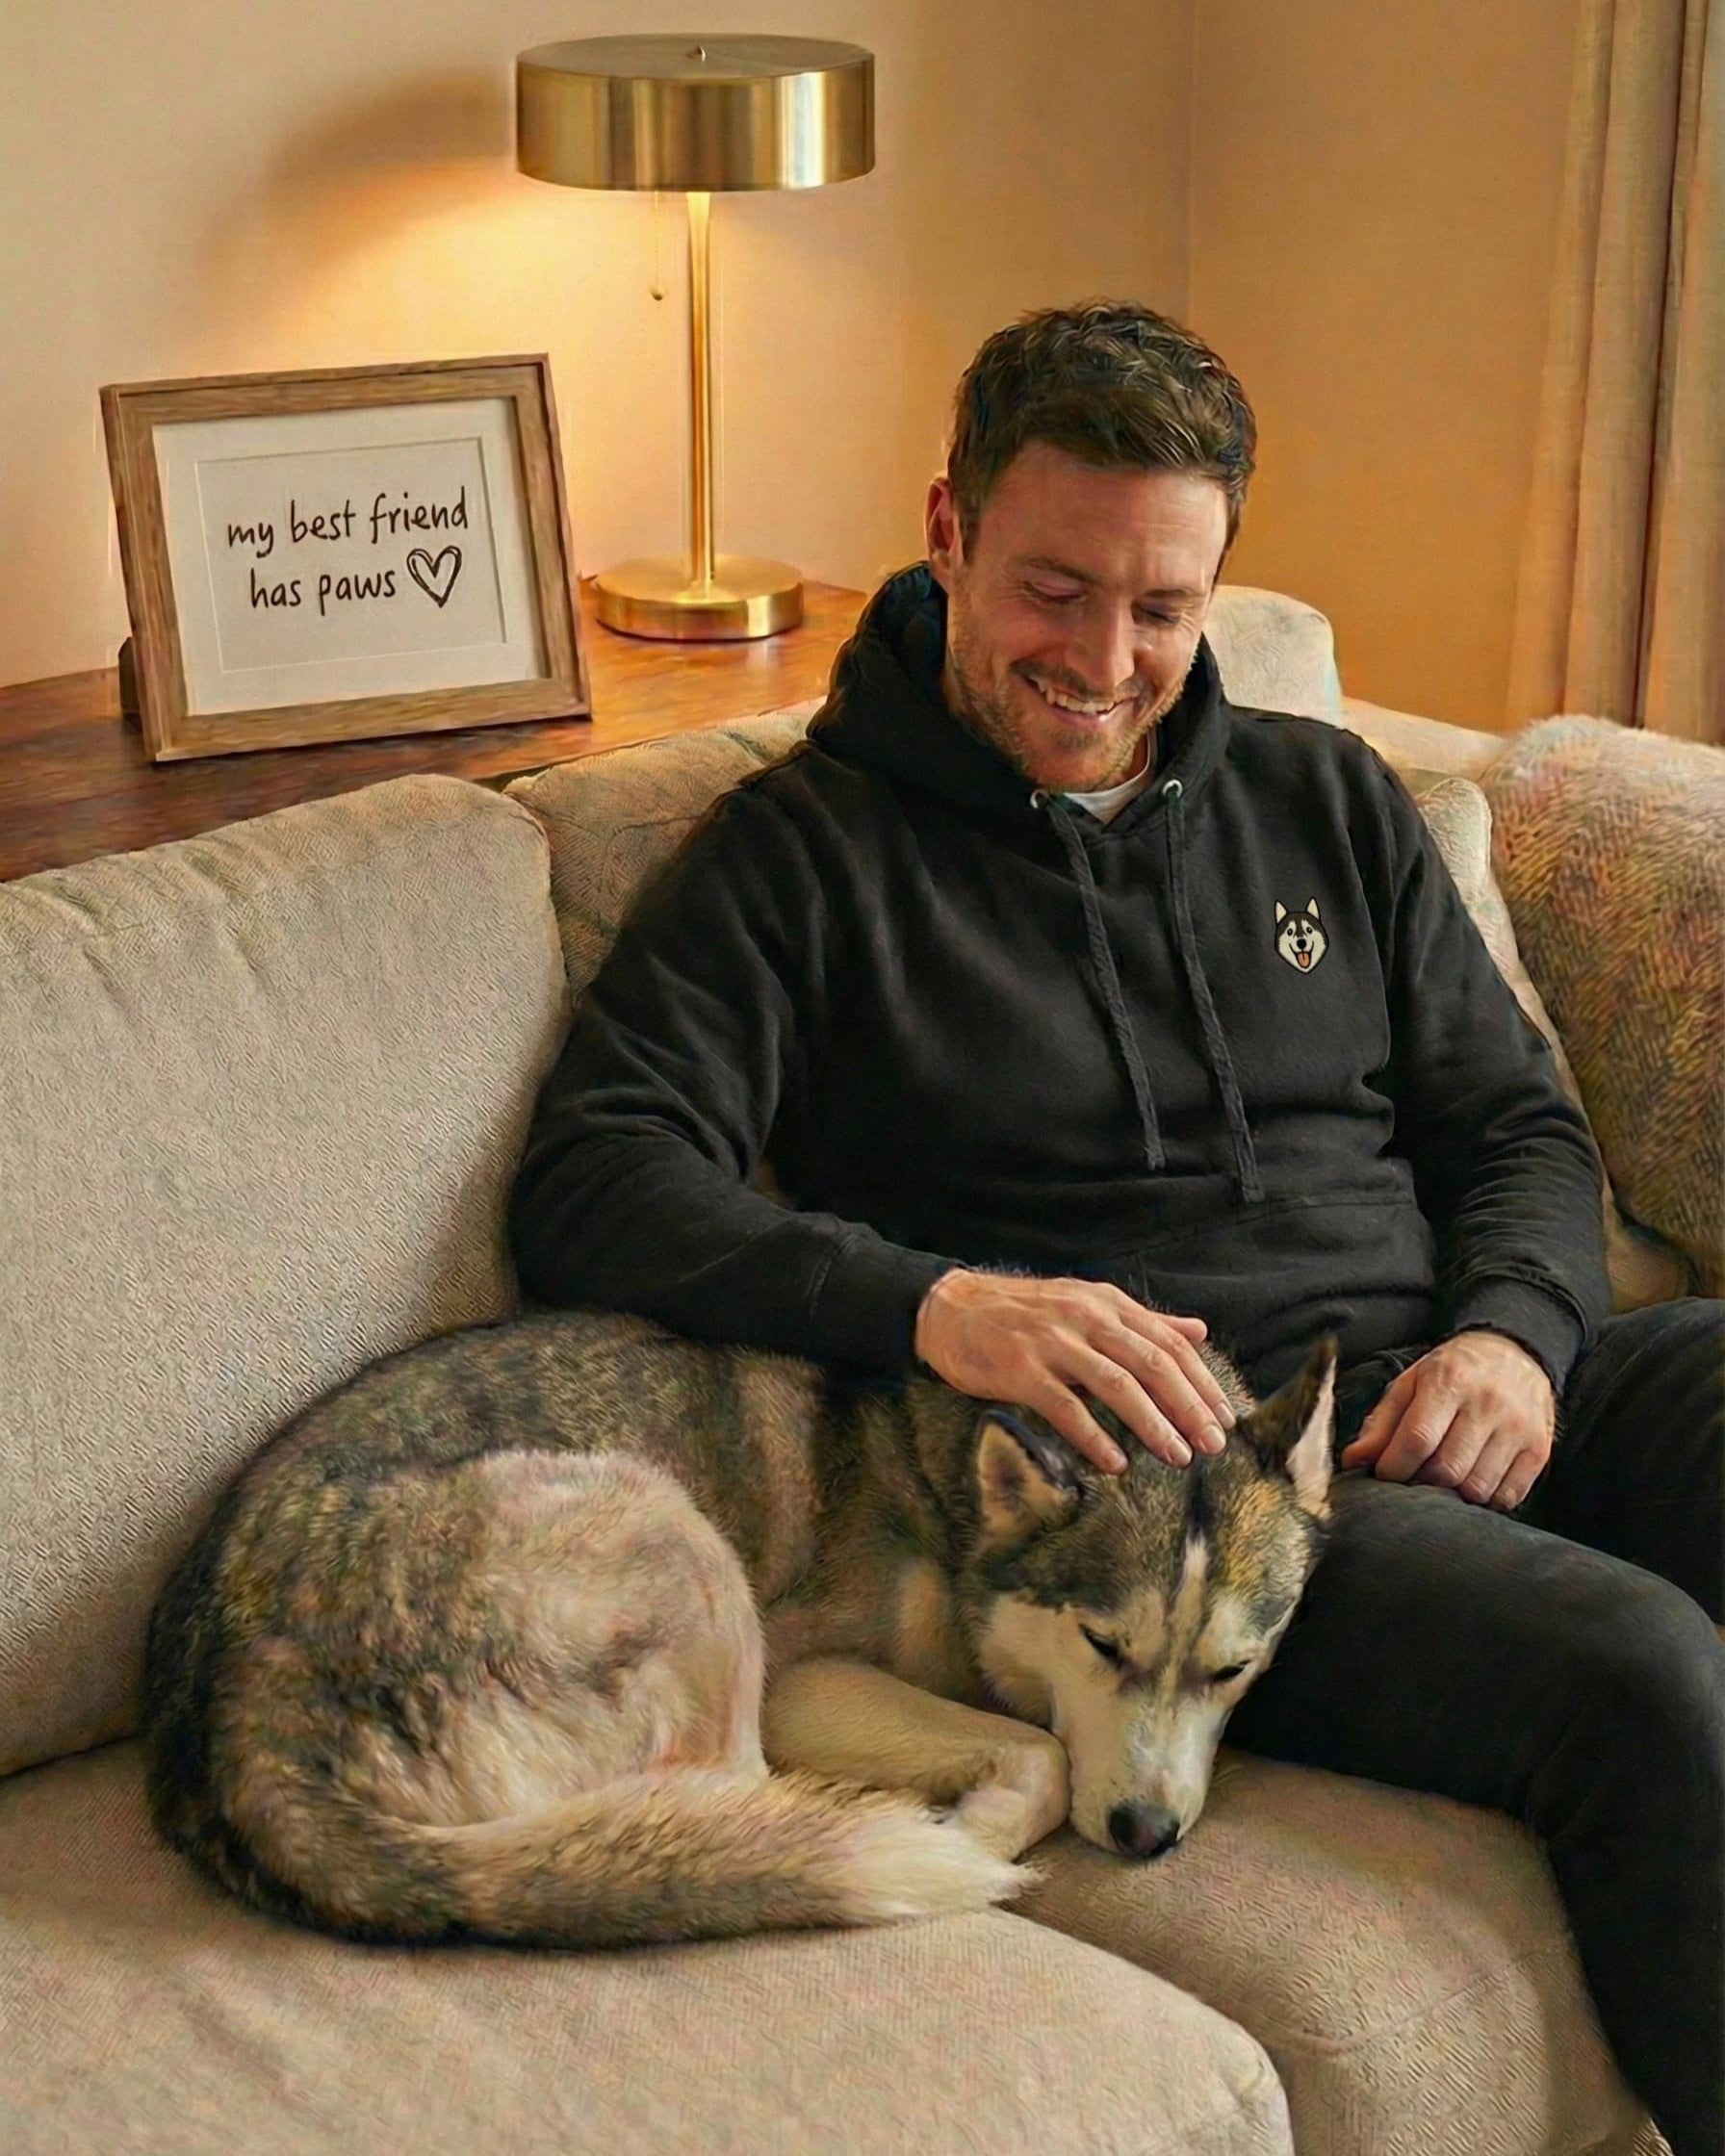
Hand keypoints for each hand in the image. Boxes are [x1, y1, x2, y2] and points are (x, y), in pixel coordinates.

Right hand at [913, 1270, 1235, 1474]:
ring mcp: (1053, 1343)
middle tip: (1212, 1445)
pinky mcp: (1020, 1370)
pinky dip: (1093, 1437)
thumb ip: (1143, 1321)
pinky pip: (1065, 1407)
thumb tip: (1199, 1331)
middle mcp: (1086, 1318)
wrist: (950, 1308)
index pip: (1169, 1342)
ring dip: (1152, 1423)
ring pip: (1116, 1385)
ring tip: (1177, 1457)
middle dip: (1189, 1407)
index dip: (1202, 1381)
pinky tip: (1115, 1463)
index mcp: (1107, 1304)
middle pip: (1152, 1363)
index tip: (1225, 1417)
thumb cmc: (1023, 1313)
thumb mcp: (1087, 1305)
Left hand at [1338, 1330, 1553, 1509]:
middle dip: (1422, 1483)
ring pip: (1477, 1488)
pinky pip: (1508, 1496)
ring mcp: (1519, 1428)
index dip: (1394, 1467)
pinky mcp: (1539, 1450)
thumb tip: (1354, 1460)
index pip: (1418, 1439)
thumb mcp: (1411, 1383)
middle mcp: (1489, 1404)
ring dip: (1453, 1495)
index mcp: (1450, 1381)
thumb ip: (1382, 1422)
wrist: (1515, 1354)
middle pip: (1447, 1470)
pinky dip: (1485, 1500)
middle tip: (1414, 1477)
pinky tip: (1472, 1482)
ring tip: (1442, 1480)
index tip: (1385, 1474)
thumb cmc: (1454, 1371)